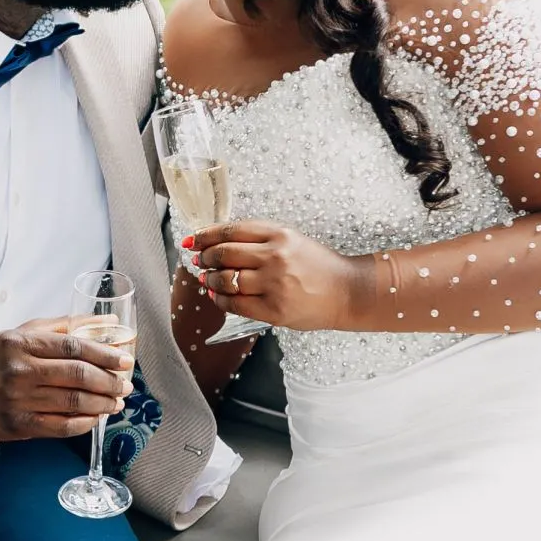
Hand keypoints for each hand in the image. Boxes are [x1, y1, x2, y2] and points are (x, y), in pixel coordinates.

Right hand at [0, 317, 133, 441]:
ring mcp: (18, 399)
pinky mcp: (19, 425)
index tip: (124, 360)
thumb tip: (109, 322)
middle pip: (77, 375)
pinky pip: (62, 426)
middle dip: (109, 381)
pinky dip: (85, 423)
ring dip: (102, 403)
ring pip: (73, 401)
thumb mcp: (24, 333)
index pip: (73, 346)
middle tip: (125, 384)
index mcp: (21, 343)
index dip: (104, 354)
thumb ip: (65, 326)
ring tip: (116, 402)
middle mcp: (19, 370)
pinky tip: (96, 418)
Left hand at [186, 222, 374, 331]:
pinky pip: (235, 304)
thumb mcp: (292, 240)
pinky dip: (221, 299)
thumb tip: (219, 245)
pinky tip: (217, 295)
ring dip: (210, 279)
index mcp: (279, 234)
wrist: (348, 292)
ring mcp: (274, 284)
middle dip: (205, 257)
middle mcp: (275, 256)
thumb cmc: (319, 266)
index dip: (206, 235)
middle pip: (224, 254)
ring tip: (207, 278)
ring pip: (226, 280)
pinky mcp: (274, 309)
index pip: (231, 230)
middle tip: (199, 260)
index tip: (192, 240)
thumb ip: (260, 240)